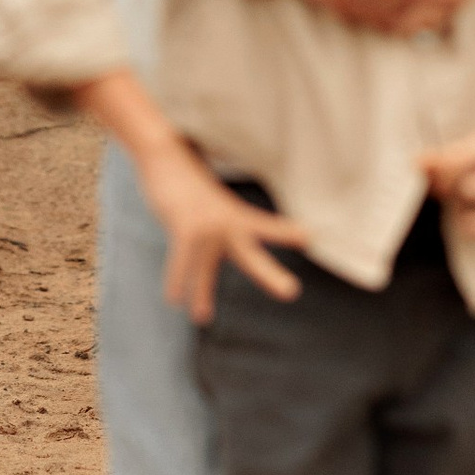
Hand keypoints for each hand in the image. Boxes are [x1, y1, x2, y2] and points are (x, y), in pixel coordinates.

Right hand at [140, 138, 314, 324]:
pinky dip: (176, 279)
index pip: (266, 226)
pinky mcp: (184, 227)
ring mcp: (206, 225)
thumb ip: (217, 223)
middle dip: (269, 274)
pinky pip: (181, 260)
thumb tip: (215, 238)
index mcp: (235, 216)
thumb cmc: (189, 184)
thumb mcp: (210, 203)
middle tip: (292, 293)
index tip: (310, 239)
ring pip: (207, 266)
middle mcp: (226, 222)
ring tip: (202, 319)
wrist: (165, 155)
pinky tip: (173, 300)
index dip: (286, 233)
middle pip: (251, 253)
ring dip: (203, 293)